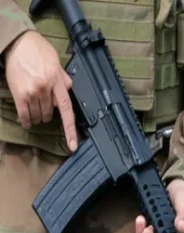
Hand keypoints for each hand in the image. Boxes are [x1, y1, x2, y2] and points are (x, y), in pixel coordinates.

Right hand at [4, 31, 76, 150]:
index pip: (67, 110)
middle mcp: (46, 89)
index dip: (70, 130)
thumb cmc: (38, 51)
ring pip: (38, 117)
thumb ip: (63, 78)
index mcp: (57, 82)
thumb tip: (68, 90)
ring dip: (36, 116)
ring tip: (33, 104)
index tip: (73, 146)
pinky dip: (26, 121)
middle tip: (42, 101)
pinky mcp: (20, 95)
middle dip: (47, 112)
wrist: (17, 42)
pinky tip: (27, 120)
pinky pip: (25, 116)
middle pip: (50, 115)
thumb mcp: (56, 62)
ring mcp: (32, 93)